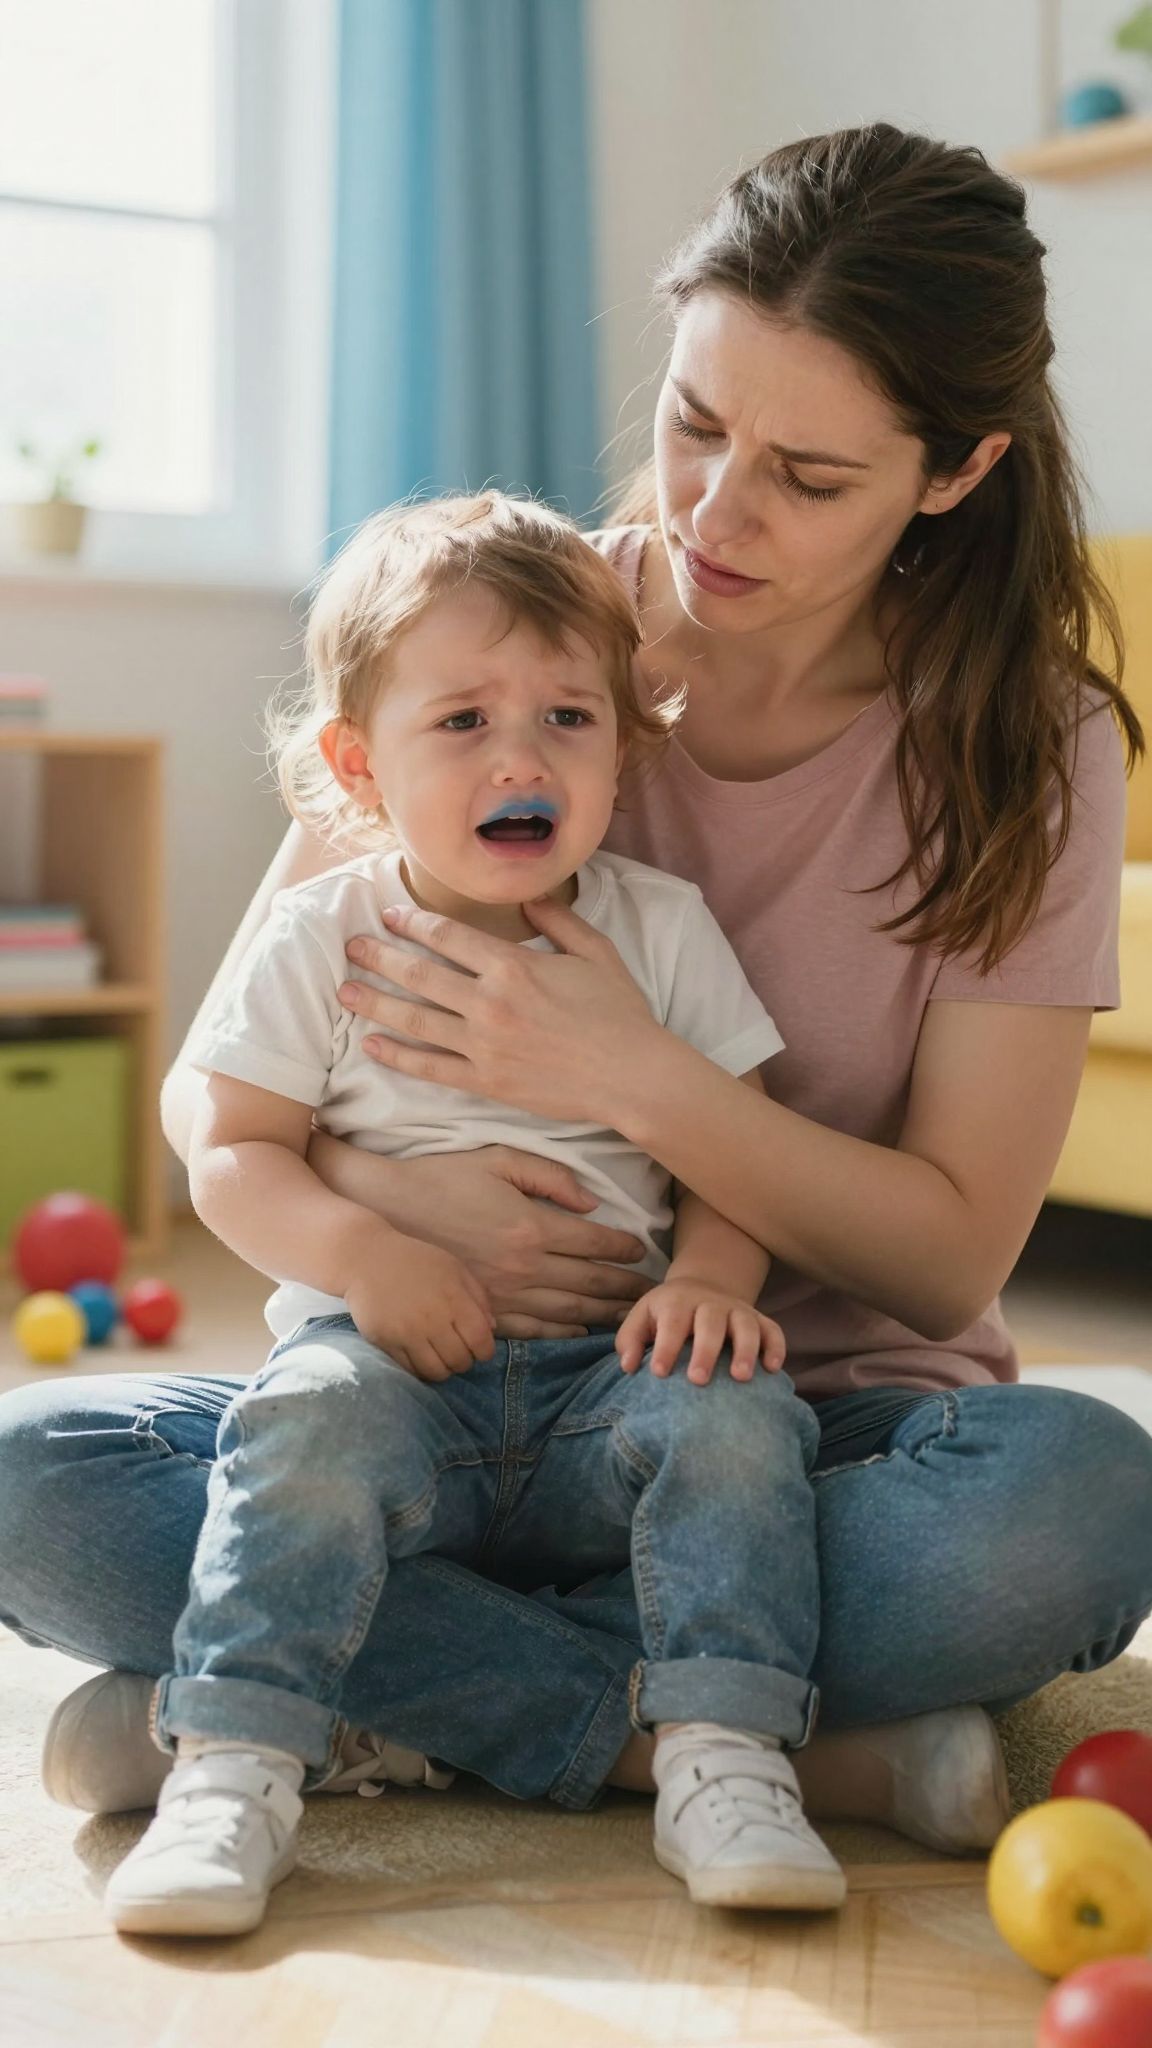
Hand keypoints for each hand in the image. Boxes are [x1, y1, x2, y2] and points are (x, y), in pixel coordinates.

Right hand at [308, 1135, 653, 1337]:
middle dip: (628, 1288)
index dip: (626, 1249)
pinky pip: (536, 1331)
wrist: (387, 1213)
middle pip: (593, 1283)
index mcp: (531, 1226)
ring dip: (607, 1314)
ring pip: (571, 1311)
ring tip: (633, 1316)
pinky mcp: (486, 1312)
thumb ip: (550, 1178)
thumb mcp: (499, 1160)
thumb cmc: (444, 1177)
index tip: (644, 1250)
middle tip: (656, 1292)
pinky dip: (566, 1333)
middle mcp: (524, 1266)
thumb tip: (591, 1205)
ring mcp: (505, 1295)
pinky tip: (585, 1332)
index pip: (595, 1243)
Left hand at [336, 898, 662, 1126]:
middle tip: (351, 947)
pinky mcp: (486, 1081)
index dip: (413, 923)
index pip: (448, 936)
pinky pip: (430, 1068)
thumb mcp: (596, 953)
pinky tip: (372, 1045)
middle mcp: (490, 1002)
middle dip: (380, 957)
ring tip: (344, 992)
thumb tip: (528, 898)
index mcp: (514, 965)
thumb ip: (559, 920)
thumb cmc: (620, 1013)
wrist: (632, 1076)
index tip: (389, 916)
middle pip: (419, 974)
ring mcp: (484, 1045)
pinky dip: (398, 1056)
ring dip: (375, 1003)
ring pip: (415, 1020)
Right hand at [343, 1223, 495, 1381]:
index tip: (479, 1349)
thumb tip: (491, 1329)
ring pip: (436, 1372)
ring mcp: (407, 1333)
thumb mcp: (453, 1268)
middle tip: (457, 1351)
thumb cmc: (415, 1260)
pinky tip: (420, 1356)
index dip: (485, 1351)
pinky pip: (410, 1371)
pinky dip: (420, 1369)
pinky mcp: (386, 1343)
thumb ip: (477, 1296)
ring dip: (443, 1369)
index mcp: (454, 1299)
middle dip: (464, 1361)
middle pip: (460, 1361)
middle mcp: (432, 1319)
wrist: (366, 1258)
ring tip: (439, 1356)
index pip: (480, 1341)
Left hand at [615, 1278, 785, 1385]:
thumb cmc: (667, 1312)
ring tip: (741, 1378)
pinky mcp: (759, 1319)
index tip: (660, 1373)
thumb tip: (628, 1366)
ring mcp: (738, 1310)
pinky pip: (773, 1330)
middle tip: (698, 1380)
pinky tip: (773, 1369)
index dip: (667, 1346)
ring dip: (746, 1349)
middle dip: (705, 1350)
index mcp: (678, 1302)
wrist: (702, 1285)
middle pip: (711, 1322)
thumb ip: (630, 1340)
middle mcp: (710, 1304)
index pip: (672, 1322)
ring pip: (746, 1325)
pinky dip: (776, 1347)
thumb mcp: (643, 1316)